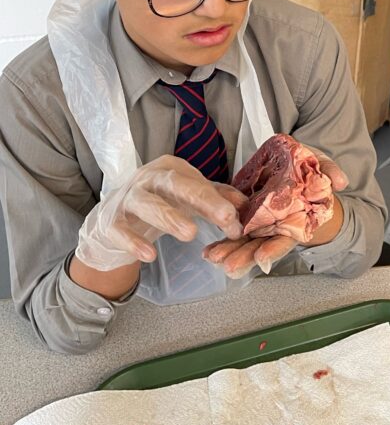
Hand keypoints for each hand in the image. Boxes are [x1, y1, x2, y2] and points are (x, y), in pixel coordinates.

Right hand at [75, 155, 246, 271]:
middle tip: (226, 217)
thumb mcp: (186, 199)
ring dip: (170, 218)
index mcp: (170, 169)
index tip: (237, 220)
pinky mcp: (110, 221)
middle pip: (176, 185)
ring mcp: (127, 198)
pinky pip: (121, 230)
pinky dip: (134, 241)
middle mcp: (148, 178)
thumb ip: (216, 200)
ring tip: (190, 233)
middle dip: (203, 200)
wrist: (110, 219)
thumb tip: (245, 205)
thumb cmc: (156, 203)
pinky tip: (149, 255)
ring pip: (148, 204)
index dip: (219, 200)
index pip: (198, 182)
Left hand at [203, 150, 347, 276]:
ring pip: (245, 242)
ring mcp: (262, 224)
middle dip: (244, 256)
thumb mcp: (323, 167)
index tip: (262, 258)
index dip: (274, 248)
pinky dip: (222, 242)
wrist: (297, 173)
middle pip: (261, 245)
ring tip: (212, 257)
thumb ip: (331, 171)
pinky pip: (234, 231)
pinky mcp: (248, 216)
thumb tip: (341, 181)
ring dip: (229, 251)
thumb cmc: (311, 174)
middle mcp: (278, 227)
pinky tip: (209, 251)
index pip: (285, 239)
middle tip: (229, 265)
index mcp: (297, 220)